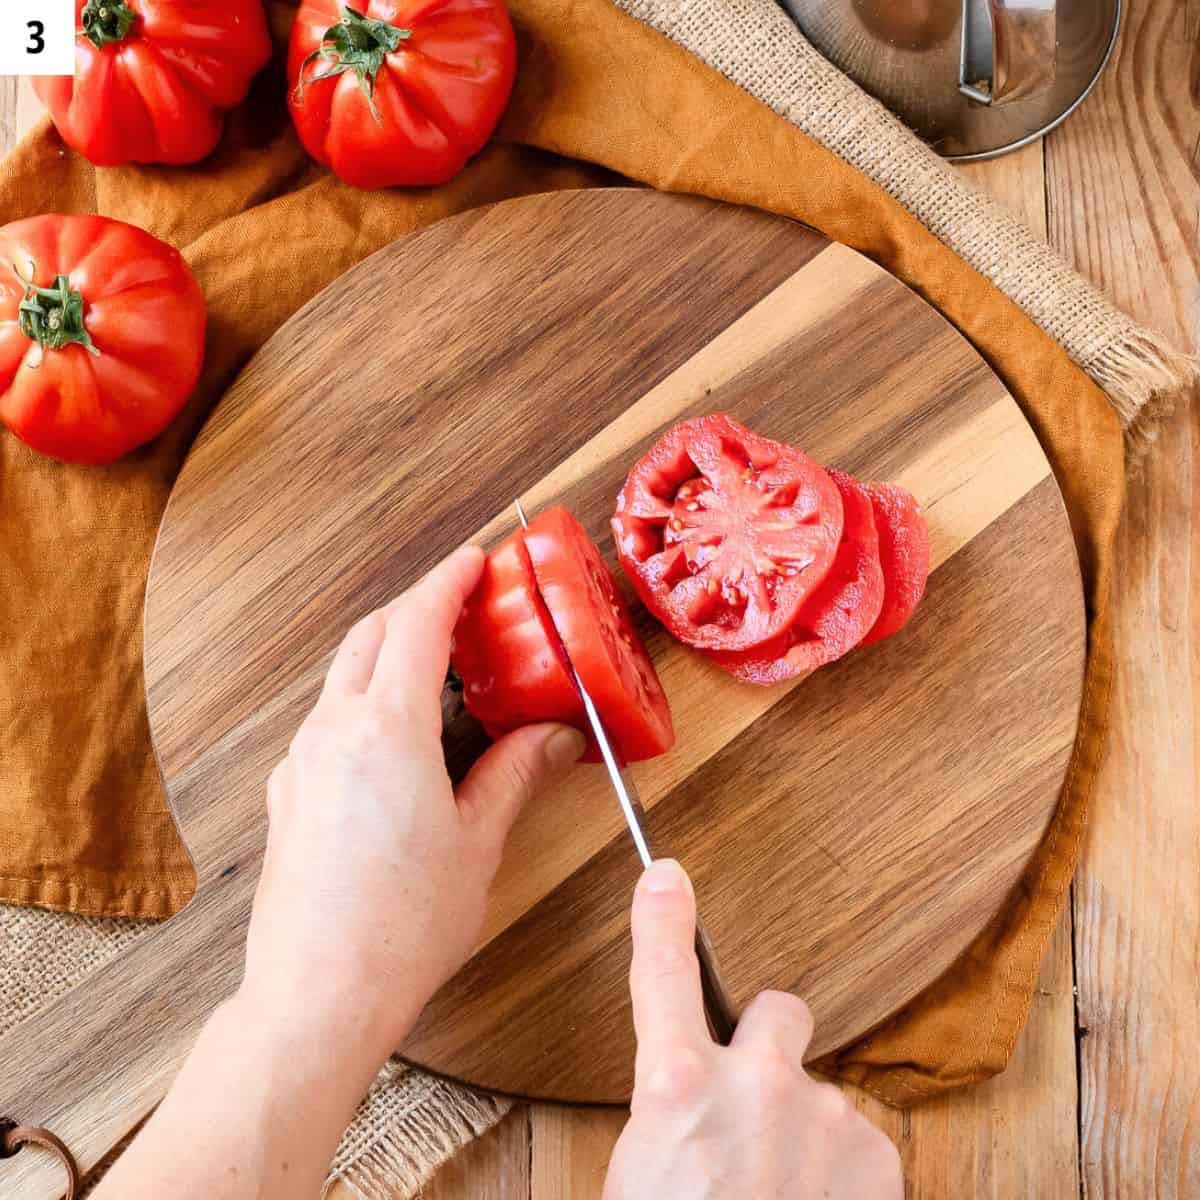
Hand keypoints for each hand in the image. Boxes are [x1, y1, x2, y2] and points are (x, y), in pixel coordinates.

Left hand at [242, 545, 586, 1057]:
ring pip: (343, 676)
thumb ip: (513, 773)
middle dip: (415, 606)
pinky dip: (364, 700)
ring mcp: (301, 761)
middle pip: (370, 635)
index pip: (416, 623)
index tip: (475, 560)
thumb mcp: (476, 841)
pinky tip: (397, 735)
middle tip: (462, 604)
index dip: (448, 581)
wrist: (316, 993)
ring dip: (387, 652)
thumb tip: (553, 736)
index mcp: (386, 730)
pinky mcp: (287, 793)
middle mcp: (332, 732)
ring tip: (437, 667)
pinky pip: (327, 720)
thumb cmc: (400, 927)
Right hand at [604, 859, 902, 1199]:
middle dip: (771, 1042)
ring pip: (820, 1092)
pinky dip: (843, 1171)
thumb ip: (674, 1116)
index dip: (663, 917)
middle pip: (779, 1009)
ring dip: (807, 1129)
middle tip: (755, 1103)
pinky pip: (856, 1139)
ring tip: (784, 1197)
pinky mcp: (876, 1156)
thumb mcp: (641, 1179)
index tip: (666, 873)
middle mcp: (754, 1084)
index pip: (661, 974)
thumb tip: (693, 1105)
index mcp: (675, 1087)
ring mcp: (821, 1116)